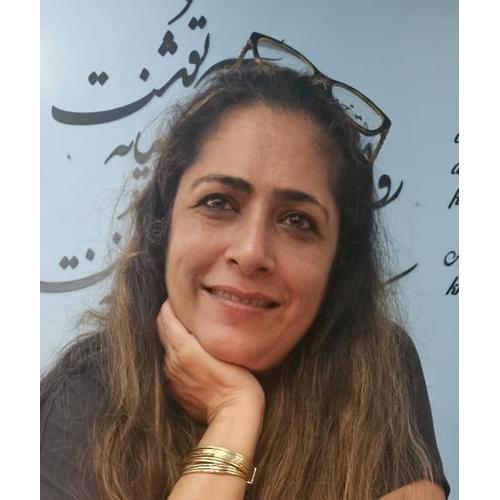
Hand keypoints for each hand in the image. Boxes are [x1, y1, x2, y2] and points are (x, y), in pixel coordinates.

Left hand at [156, 300, 264, 423]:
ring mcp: (172, 376)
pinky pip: (172, 365)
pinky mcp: (176, 389)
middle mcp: (172, 361)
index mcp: (182, 347)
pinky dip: (178, 355)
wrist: (234, 414)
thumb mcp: (222, 347)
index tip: (184, 297)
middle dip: (171, 316)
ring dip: (175, 336)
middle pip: (162, 329)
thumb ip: (203, 330)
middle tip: (188, 309)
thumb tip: (193, 316)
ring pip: (167, 347)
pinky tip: (195, 356)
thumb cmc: (237, 378)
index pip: (165, 316)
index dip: (172, 304)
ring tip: (193, 331)